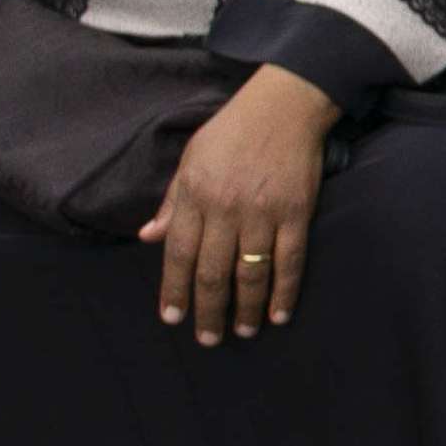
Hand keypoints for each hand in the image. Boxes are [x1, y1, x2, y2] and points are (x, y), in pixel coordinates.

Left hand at [144, 63, 336, 345]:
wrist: (285, 106)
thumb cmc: (232, 131)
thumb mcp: (191, 160)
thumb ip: (172, 201)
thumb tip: (149, 237)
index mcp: (196, 195)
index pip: (180, 253)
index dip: (175, 289)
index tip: (172, 318)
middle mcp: (226, 208)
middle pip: (213, 271)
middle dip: (208, 309)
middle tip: (207, 338)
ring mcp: (263, 213)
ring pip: (251, 272)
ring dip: (247, 308)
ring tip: (244, 331)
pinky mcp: (296, 213)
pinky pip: (290, 260)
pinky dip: (285, 291)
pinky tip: (280, 314)